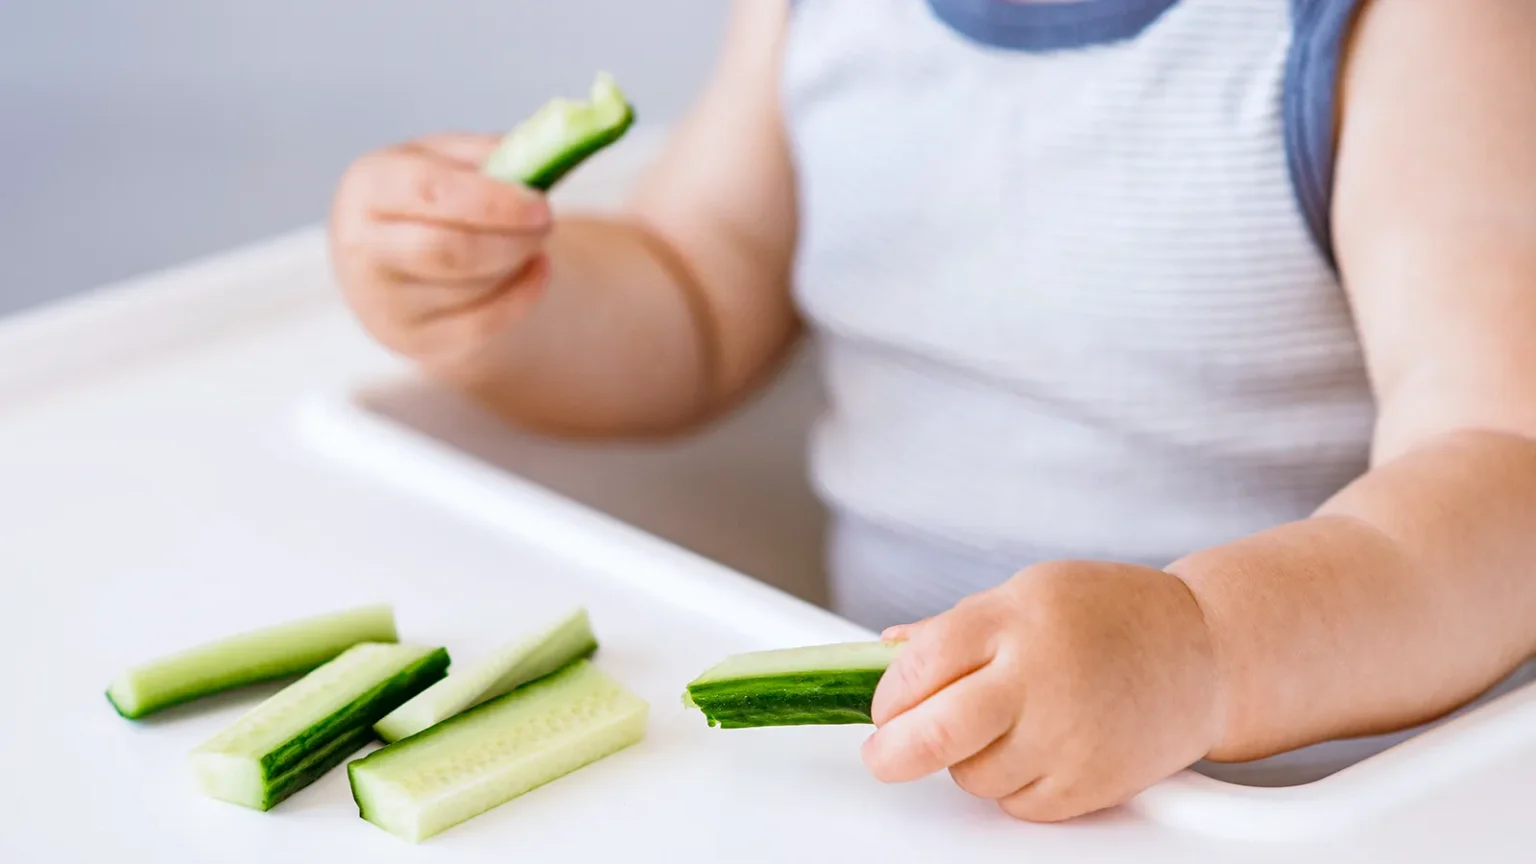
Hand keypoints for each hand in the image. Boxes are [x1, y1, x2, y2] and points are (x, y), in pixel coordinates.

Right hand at [329, 134, 552, 373]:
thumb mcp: (448, 160)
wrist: (401, 265)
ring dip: (517, 263)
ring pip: (471, 289)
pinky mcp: (416, 341)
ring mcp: (384, 303)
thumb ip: (488, 154)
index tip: (540, 203)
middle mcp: (362, 247)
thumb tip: (540, 155)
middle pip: (448, 251)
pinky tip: (536, 270)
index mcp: (368, 186)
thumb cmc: (431, 202)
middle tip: (546, 223)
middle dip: (512, 239)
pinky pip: (484, 324)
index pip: (427, 192)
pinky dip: (523, 295)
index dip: (491, 200)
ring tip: (530, 240)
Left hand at [862, 561, 1222, 821]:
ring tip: (999, 725)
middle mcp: (1041, 679)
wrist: (1202, 654)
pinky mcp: (1090, 785)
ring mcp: (1067, 737)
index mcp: (1016, 620)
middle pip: (935, 735)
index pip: (921, 665)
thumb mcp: (1026, 593)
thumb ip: (953, 628)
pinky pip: (1016, 804)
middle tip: (884, 753)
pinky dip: (1010, 785)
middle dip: (892, 752)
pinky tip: (1036, 746)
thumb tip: (883, 653)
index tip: (883, 706)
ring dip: (963, 761)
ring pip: (971, 776)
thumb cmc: (1110, 615)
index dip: (888, 693)